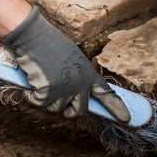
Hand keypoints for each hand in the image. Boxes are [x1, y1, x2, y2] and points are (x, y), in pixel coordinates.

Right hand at [3, 7, 130, 122]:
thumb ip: (76, 76)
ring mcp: (64, 90)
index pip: (106, 93)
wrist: (35, 37)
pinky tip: (30, 83)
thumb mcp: (72, 59)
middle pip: (79, 111)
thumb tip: (73, 94)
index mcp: (88, 74)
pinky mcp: (47, 93)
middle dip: (69, 111)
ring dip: (45, 100)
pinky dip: (30, 96)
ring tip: (41, 81)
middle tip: (60, 103)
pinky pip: (37, 103)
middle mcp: (80, 84)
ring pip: (55, 108)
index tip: (126, 119)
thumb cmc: (50, 44)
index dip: (116, 108)